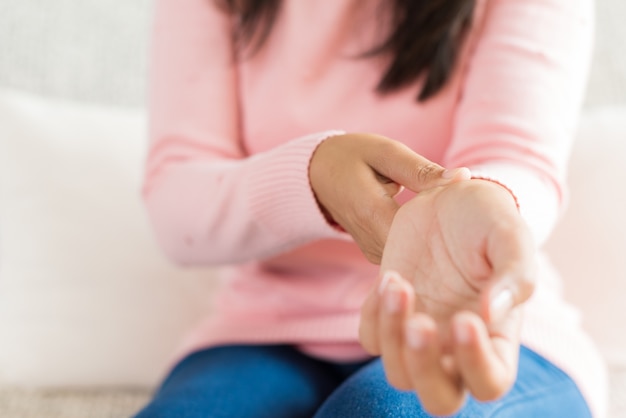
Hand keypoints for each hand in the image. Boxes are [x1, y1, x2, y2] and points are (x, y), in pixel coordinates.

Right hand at [309, 133, 469, 263]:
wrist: (315, 175)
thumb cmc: (350, 156)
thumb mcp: (385, 152)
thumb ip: (422, 170)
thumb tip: (463, 178)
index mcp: (373, 214)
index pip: (423, 232)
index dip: (449, 221)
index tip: (466, 205)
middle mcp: (372, 242)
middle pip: (422, 247)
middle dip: (445, 230)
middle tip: (463, 209)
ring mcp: (373, 252)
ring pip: (414, 253)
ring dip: (433, 236)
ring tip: (448, 214)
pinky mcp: (377, 254)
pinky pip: (406, 251)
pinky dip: (420, 237)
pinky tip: (431, 221)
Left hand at [359, 179, 535, 415]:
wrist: (449, 197)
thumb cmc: (488, 219)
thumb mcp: (510, 236)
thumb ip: (515, 275)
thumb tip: (493, 314)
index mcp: (496, 336)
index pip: (491, 381)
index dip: (477, 364)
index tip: (466, 318)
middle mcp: (456, 345)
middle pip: (439, 398)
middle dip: (423, 368)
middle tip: (420, 322)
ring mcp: (420, 331)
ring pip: (398, 373)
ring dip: (393, 333)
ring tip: (398, 282)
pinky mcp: (389, 312)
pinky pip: (370, 338)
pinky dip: (373, 316)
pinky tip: (390, 278)